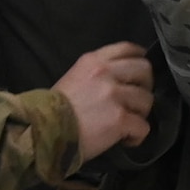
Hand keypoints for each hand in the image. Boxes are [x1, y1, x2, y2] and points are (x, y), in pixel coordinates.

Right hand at [55, 42, 153, 161]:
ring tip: (126, 125)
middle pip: (144, 70)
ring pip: (147, 100)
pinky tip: (125, 140)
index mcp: (94, 61)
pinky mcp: (120, 119)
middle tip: (135, 103)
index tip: (139, 72)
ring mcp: (114, 96)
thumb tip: (119, 82)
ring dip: (140, 114)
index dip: (140, 59)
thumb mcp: (73, 78)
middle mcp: (106, 73)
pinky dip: (137, 136)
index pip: (128, 49)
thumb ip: (97, 74)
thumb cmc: (52, 109)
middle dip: (145, 87)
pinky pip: (143, 127)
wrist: (43, 131)